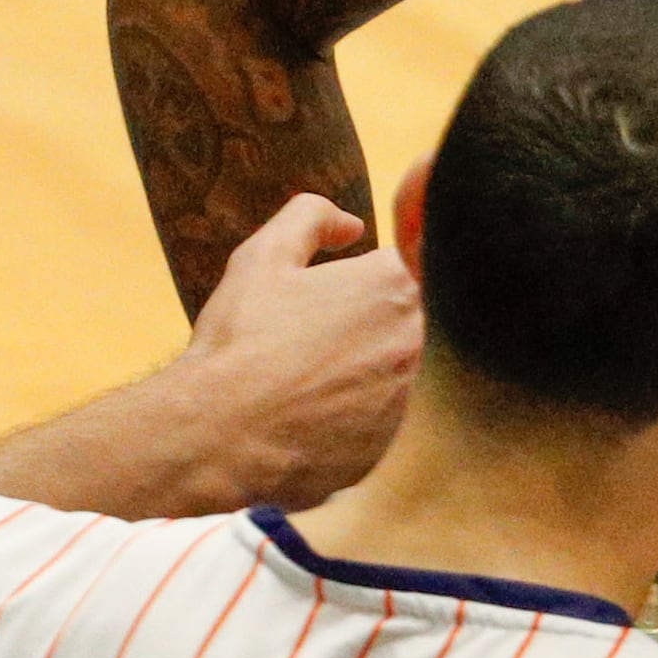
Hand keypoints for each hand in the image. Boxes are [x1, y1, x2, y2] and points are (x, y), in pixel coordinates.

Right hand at [172, 192, 420, 504]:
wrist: (224, 436)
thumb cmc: (240, 345)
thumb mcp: (262, 261)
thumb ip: (308, 220)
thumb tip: (351, 224)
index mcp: (397, 283)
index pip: (419, 267)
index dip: (385, 285)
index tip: (354, 304)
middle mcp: (428, 333)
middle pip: (433, 318)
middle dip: (394, 328)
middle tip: (339, 350)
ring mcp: (432, 388)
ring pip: (430, 368)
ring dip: (393, 371)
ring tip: (336, 385)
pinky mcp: (424, 438)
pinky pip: (421, 418)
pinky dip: (390, 415)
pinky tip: (344, 421)